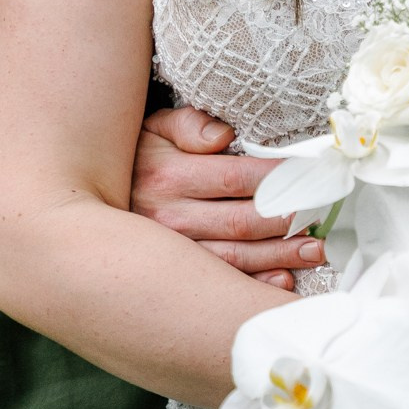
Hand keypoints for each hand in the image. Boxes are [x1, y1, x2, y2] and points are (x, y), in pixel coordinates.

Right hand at [131, 106, 325, 289]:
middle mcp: (169, 217)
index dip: (277, 179)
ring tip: (315, 250)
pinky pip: (218, 284)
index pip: (235, 177)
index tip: (311, 178)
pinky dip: (253, 284)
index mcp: (169, 176)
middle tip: (324, 219)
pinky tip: (280, 280)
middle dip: (288, 221)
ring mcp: (171, 252)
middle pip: (241, 221)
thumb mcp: (152, 127)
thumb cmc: (133, 156)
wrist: (83, 199)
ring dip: (280, 255)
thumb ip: (188, 124)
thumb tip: (224, 135)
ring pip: (235, 258)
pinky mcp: (172, 276)